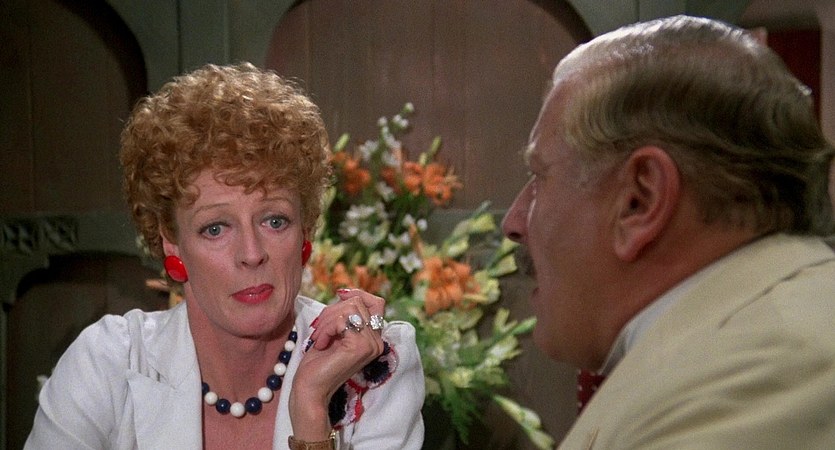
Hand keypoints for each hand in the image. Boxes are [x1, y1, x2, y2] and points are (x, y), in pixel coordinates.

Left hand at [289, 289, 385, 439]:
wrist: (310, 388)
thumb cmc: (318, 362)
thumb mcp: (334, 331)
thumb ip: (344, 315)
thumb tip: (346, 293)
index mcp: (373, 338)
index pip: (377, 303)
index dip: (358, 294)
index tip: (339, 296)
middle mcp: (377, 341)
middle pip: (357, 302)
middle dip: (332, 311)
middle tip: (319, 330)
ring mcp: (371, 344)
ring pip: (349, 308)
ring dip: (327, 320)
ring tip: (320, 338)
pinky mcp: (359, 346)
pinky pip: (341, 320)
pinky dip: (325, 328)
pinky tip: (320, 343)